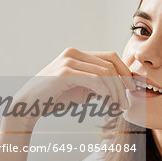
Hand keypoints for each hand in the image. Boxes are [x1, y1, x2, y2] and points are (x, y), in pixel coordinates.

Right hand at [9, 47, 134, 125]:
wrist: (28, 106)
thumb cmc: (55, 99)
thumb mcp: (82, 89)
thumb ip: (99, 84)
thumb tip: (122, 86)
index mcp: (78, 55)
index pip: (110, 57)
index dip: (125, 72)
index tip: (133, 88)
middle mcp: (74, 53)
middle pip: (111, 64)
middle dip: (123, 83)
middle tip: (125, 102)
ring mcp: (68, 61)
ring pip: (105, 73)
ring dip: (115, 91)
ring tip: (117, 106)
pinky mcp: (65, 72)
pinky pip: (95, 80)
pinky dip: (106, 93)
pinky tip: (107, 104)